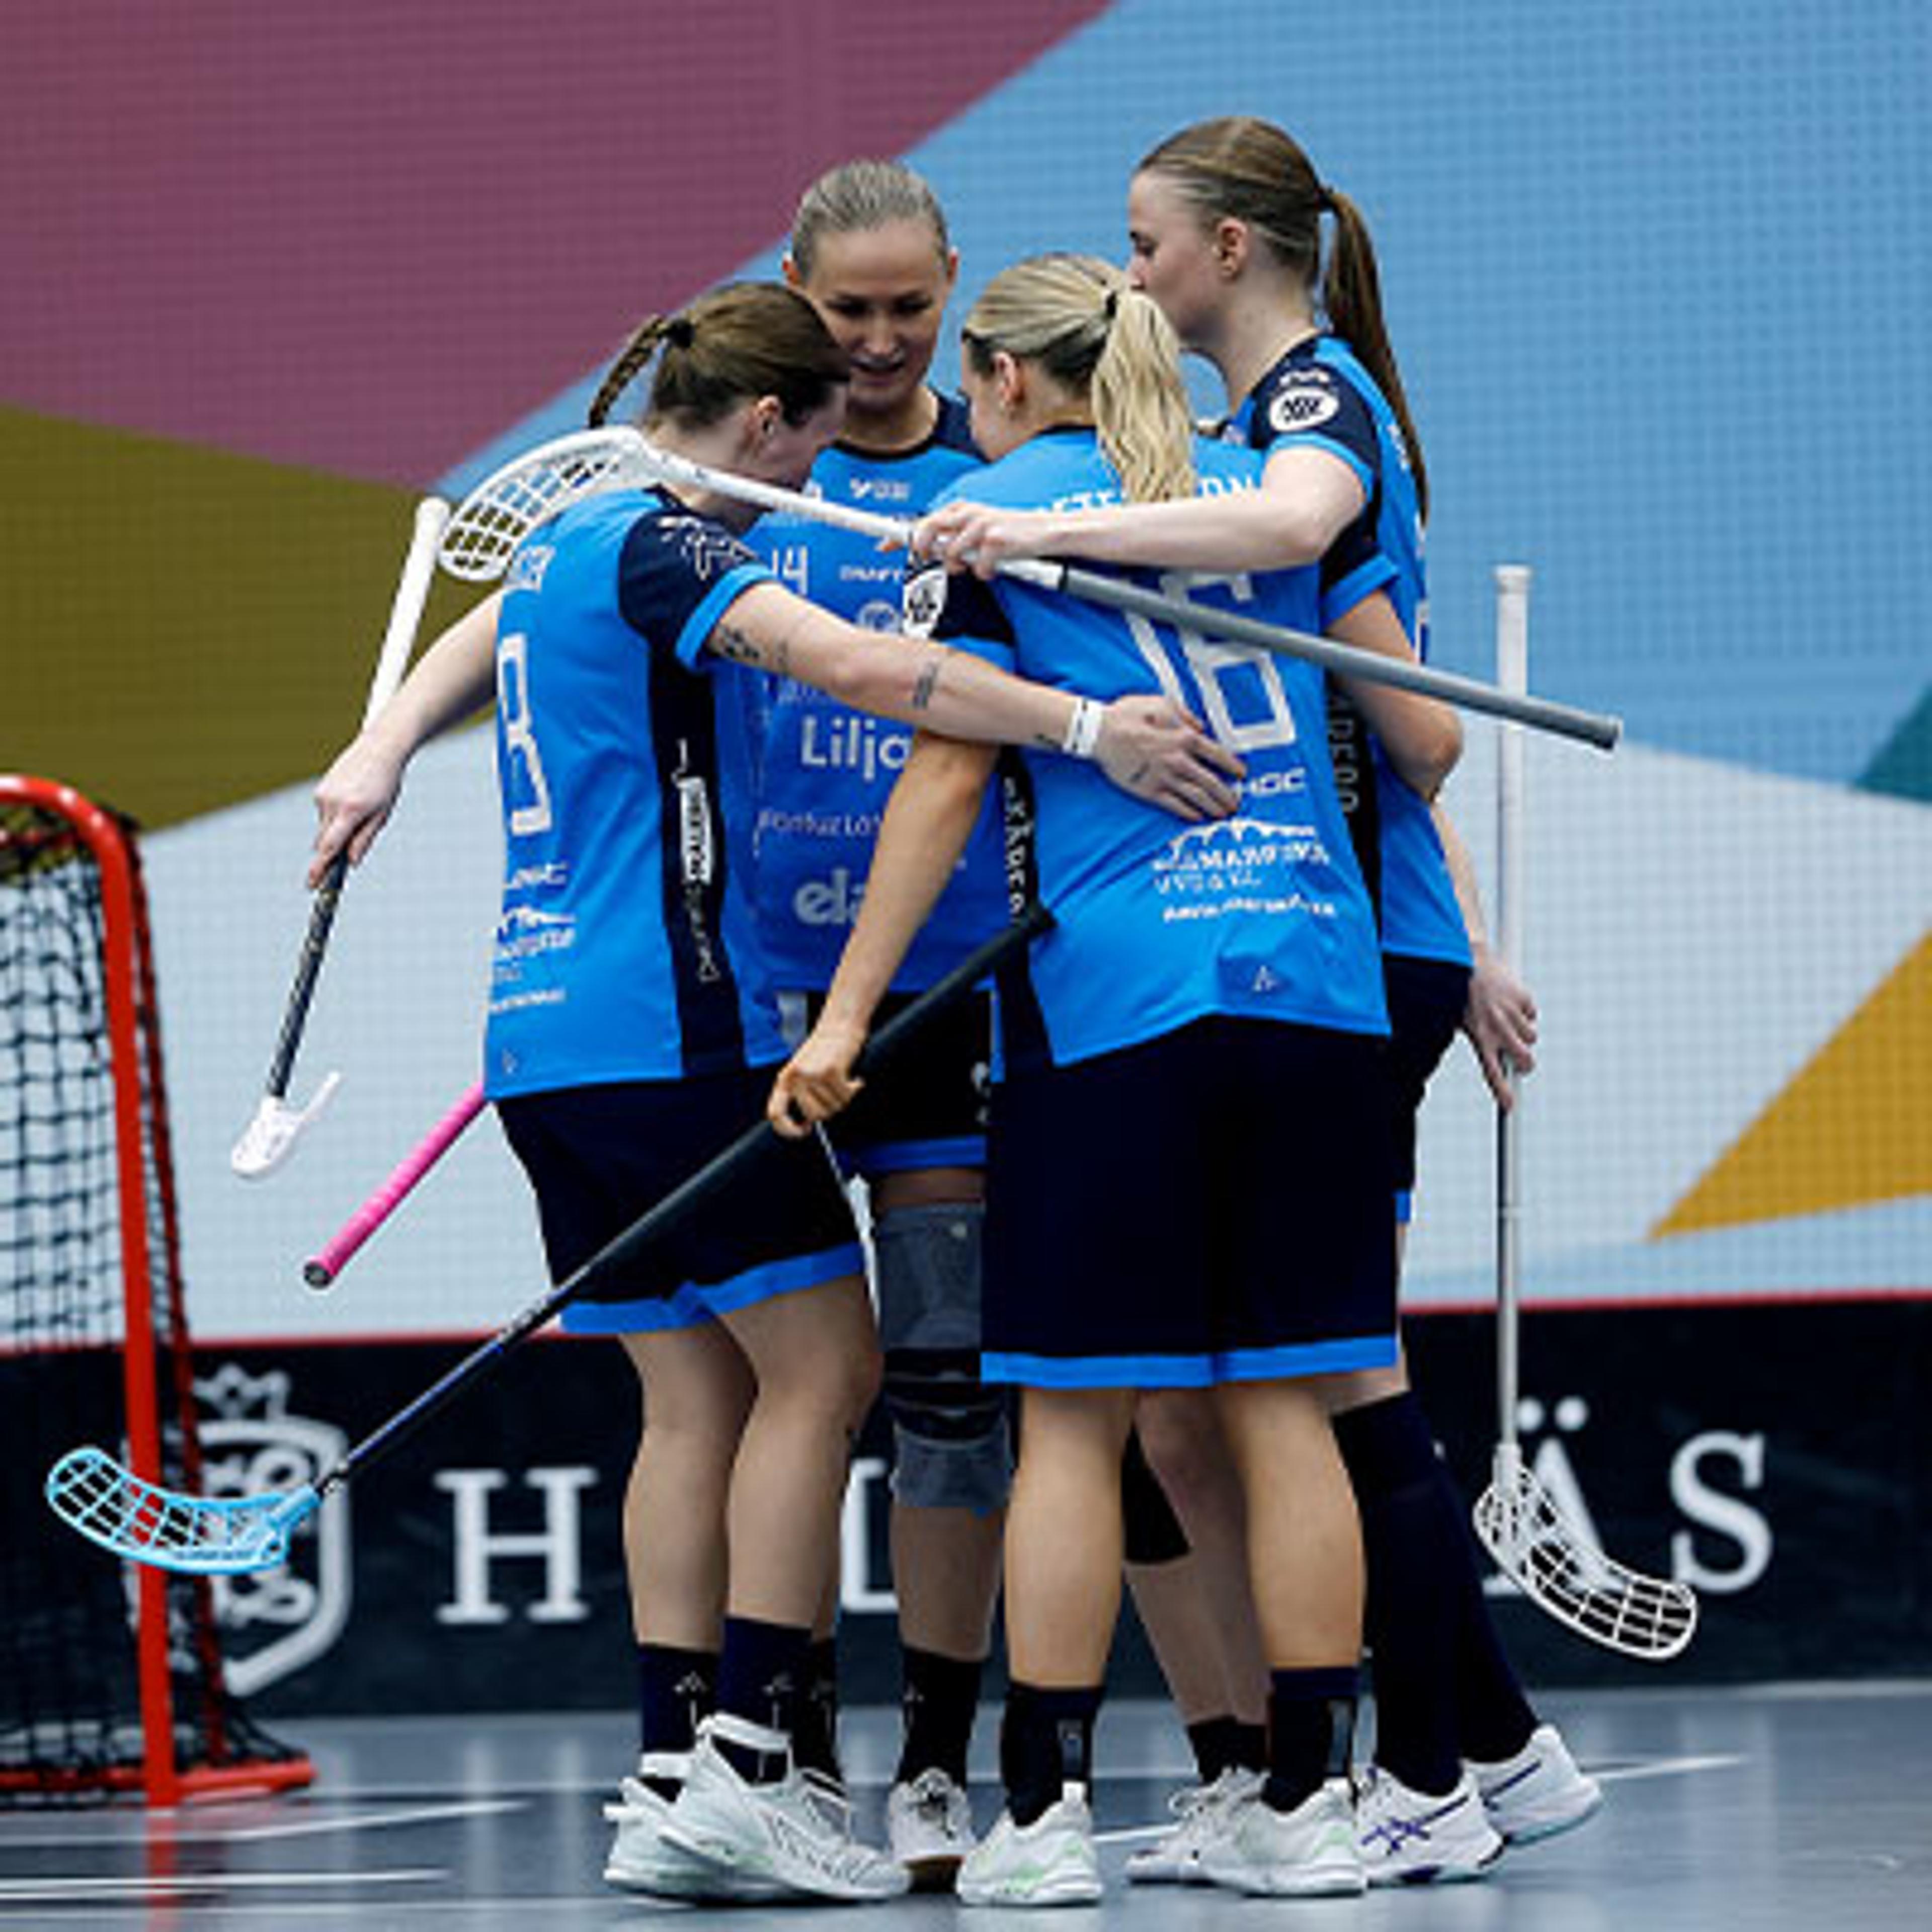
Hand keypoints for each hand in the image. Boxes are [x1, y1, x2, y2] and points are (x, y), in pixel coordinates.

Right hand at [308, 730, 407, 886]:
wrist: (378, 749)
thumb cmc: (386, 784)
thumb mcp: (382, 814)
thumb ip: (365, 840)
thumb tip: (351, 863)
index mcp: (351, 811)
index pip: (330, 846)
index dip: (320, 868)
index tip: (312, 884)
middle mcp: (333, 803)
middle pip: (325, 842)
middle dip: (333, 851)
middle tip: (345, 856)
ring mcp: (323, 796)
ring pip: (324, 828)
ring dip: (337, 831)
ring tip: (360, 811)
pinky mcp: (319, 790)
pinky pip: (324, 814)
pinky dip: (335, 816)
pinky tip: (351, 801)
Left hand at [767, 1016, 869, 1136]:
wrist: (839, 1025)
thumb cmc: (823, 1051)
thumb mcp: (802, 1071)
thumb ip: (801, 1093)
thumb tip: (808, 1123)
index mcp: (784, 1080)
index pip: (775, 1114)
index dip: (787, 1130)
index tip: (805, 1131)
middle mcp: (794, 1078)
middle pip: (814, 1115)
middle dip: (829, 1112)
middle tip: (837, 1098)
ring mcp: (812, 1074)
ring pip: (832, 1108)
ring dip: (843, 1099)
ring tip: (845, 1083)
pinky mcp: (830, 1071)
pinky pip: (845, 1096)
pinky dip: (854, 1090)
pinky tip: (856, 1081)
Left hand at [910, 501, 1058, 577]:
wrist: (1043, 531)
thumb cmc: (1009, 533)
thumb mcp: (978, 529)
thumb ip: (954, 537)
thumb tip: (932, 552)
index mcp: (960, 509)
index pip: (923, 521)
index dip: (900, 536)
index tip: (883, 546)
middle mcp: (967, 513)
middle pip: (928, 531)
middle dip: (924, 550)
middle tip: (930, 560)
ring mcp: (980, 525)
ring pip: (951, 554)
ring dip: (960, 567)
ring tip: (975, 565)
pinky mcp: (995, 540)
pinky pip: (977, 567)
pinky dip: (984, 573)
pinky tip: (994, 568)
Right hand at [1094, 695, 1244, 819]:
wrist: (1100, 733)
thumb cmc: (1128, 715)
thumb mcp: (1162, 703)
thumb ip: (1185, 715)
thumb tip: (1200, 726)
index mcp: (1184, 737)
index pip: (1218, 755)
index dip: (1233, 766)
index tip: (1241, 774)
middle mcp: (1179, 760)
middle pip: (1211, 782)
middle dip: (1227, 795)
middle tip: (1235, 803)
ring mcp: (1165, 777)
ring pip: (1197, 797)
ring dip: (1213, 807)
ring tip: (1222, 814)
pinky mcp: (1149, 791)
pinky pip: (1174, 805)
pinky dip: (1188, 812)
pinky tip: (1197, 817)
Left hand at [1462, 941, 1536, 1106]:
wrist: (1465, 960)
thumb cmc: (1457, 991)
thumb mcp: (1455, 1020)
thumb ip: (1472, 1039)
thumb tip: (1480, 1056)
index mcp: (1478, 1037)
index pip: (1491, 1072)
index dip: (1501, 1091)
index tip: (1509, 1106)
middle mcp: (1497, 1028)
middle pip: (1525, 1060)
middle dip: (1525, 1063)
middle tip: (1519, 1059)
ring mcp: (1512, 1014)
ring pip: (1531, 1037)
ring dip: (1522, 1033)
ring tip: (1505, 1019)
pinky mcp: (1522, 998)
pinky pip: (1532, 1013)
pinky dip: (1525, 1011)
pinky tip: (1509, 1001)